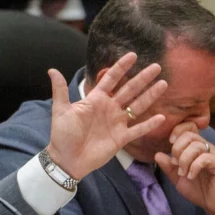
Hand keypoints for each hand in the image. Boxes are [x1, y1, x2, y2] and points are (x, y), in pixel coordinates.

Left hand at [47, 52, 166, 178]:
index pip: (111, 79)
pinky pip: (138, 130)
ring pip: (137, 106)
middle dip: (142, 78)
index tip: (133, 55)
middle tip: (156, 66)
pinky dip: (149, 124)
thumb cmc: (62, 134)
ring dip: (150, 95)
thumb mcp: (60, 110)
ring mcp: (116, 123)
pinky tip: (161, 117)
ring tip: (163, 84)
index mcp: (95, 100)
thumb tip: (51, 70)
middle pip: (129, 90)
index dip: (121, 67)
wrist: (66, 159)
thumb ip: (60, 90)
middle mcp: (109, 109)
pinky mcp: (120, 138)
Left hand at [155, 122, 214, 214]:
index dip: (177, 132)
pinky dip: (194, 167)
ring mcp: (214, 155)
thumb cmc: (198, 190)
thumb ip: (168, 167)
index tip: (169, 143)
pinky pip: (206, 158)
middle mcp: (206, 149)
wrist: (214, 204)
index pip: (187, 130)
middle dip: (177, 149)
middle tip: (176, 165)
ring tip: (183, 173)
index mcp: (196, 149)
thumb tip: (157, 154)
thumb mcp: (178, 178)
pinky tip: (191, 176)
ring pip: (196, 146)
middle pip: (189, 136)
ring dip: (185, 160)